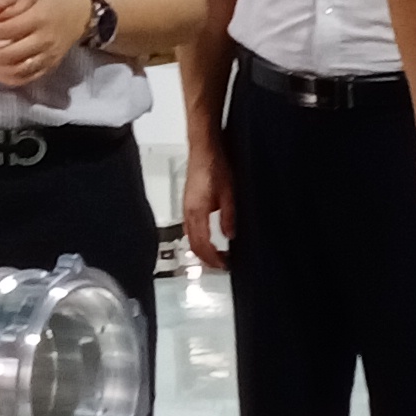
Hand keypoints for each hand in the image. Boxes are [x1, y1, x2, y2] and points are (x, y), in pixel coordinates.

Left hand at [0, 0, 83, 88]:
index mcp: (38, 18)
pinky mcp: (50, 66)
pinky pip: (28, 78)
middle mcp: (44, 39)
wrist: (79, 14)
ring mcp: (48, 55)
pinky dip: (10, 78)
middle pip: (11, 54)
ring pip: (18, 69)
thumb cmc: (50, 0)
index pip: (8, 30)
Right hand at [180, 142, 231, 267]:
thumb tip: (229, 235)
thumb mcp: (229, 193)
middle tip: (220, 265)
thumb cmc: (215, 165)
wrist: (204, 149)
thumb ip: (228, 216)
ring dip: (201, 250)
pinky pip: (189, 228)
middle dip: (206, 259)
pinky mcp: (188, 203)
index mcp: (198, 212)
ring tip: (215, 256)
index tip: (224, 265)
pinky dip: (197, 239)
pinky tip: (207, 238)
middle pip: (193, 245)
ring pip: (189, 237)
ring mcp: (186, 208)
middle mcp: (189, 212)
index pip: (203, 244)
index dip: (213, 258)